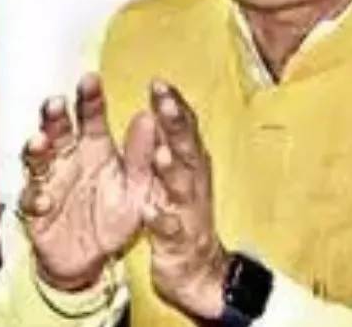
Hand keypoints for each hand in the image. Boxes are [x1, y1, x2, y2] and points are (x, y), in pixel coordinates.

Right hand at [18, 73, 157, 291]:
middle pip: (56, 130)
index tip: (91, 79)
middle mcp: (68, 159)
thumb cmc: (113, 214)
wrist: (94, 258)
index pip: (90, 115)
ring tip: (41, 142)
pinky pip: (31, 203)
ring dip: (37, 149)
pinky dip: (36, 199)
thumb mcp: (137, 185)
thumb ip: (143, 155)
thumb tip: (149, 118)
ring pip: (36, 160)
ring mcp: (49, 183)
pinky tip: (44, 198)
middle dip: (54, 116)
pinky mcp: (36, 213)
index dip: (89, 98)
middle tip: (57, 102)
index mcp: (94, 147)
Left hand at [143, 80, 229, 320]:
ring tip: (160, 151)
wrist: (198, 270)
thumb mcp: (178, 173)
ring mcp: (187, 211)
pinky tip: (152, 212)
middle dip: (175, 123)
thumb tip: (163, 104)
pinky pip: (170, 229)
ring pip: (181, 185)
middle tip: (162, 99)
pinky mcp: (178, 241)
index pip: (183, 127)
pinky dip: (162, 219)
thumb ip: (172, 140)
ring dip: (172, 168)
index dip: (173, 104)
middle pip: (185, 147)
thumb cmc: (185, 216)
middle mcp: (192, 182)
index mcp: (189, 163)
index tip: (159, 81)